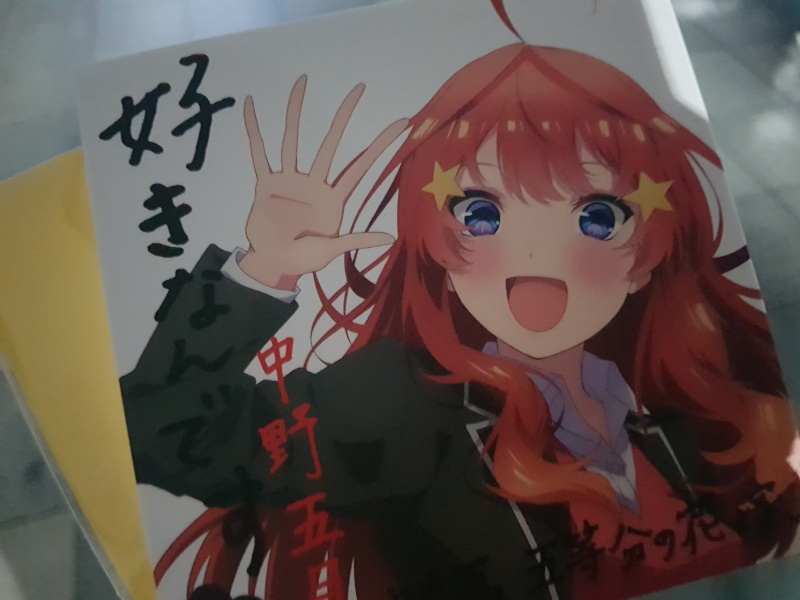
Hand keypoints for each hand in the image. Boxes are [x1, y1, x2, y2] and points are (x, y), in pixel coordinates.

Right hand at [239, 76, 407, 289]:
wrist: (272, 264)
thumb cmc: (303, 260)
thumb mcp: (332, 250)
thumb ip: (357, 241)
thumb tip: (390, 239)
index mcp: (333, 198)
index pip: (361, 166)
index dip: (381, 145)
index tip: (401, 124)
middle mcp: (313, 182)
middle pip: (331, 143)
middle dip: (344, 116)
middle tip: (359, 88)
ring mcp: (289, 180)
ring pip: (293, 139)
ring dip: (296, 111)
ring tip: (302, 82)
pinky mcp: (266, 183)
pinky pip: (258, 152)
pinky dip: (253, 129)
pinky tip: (250, 105)